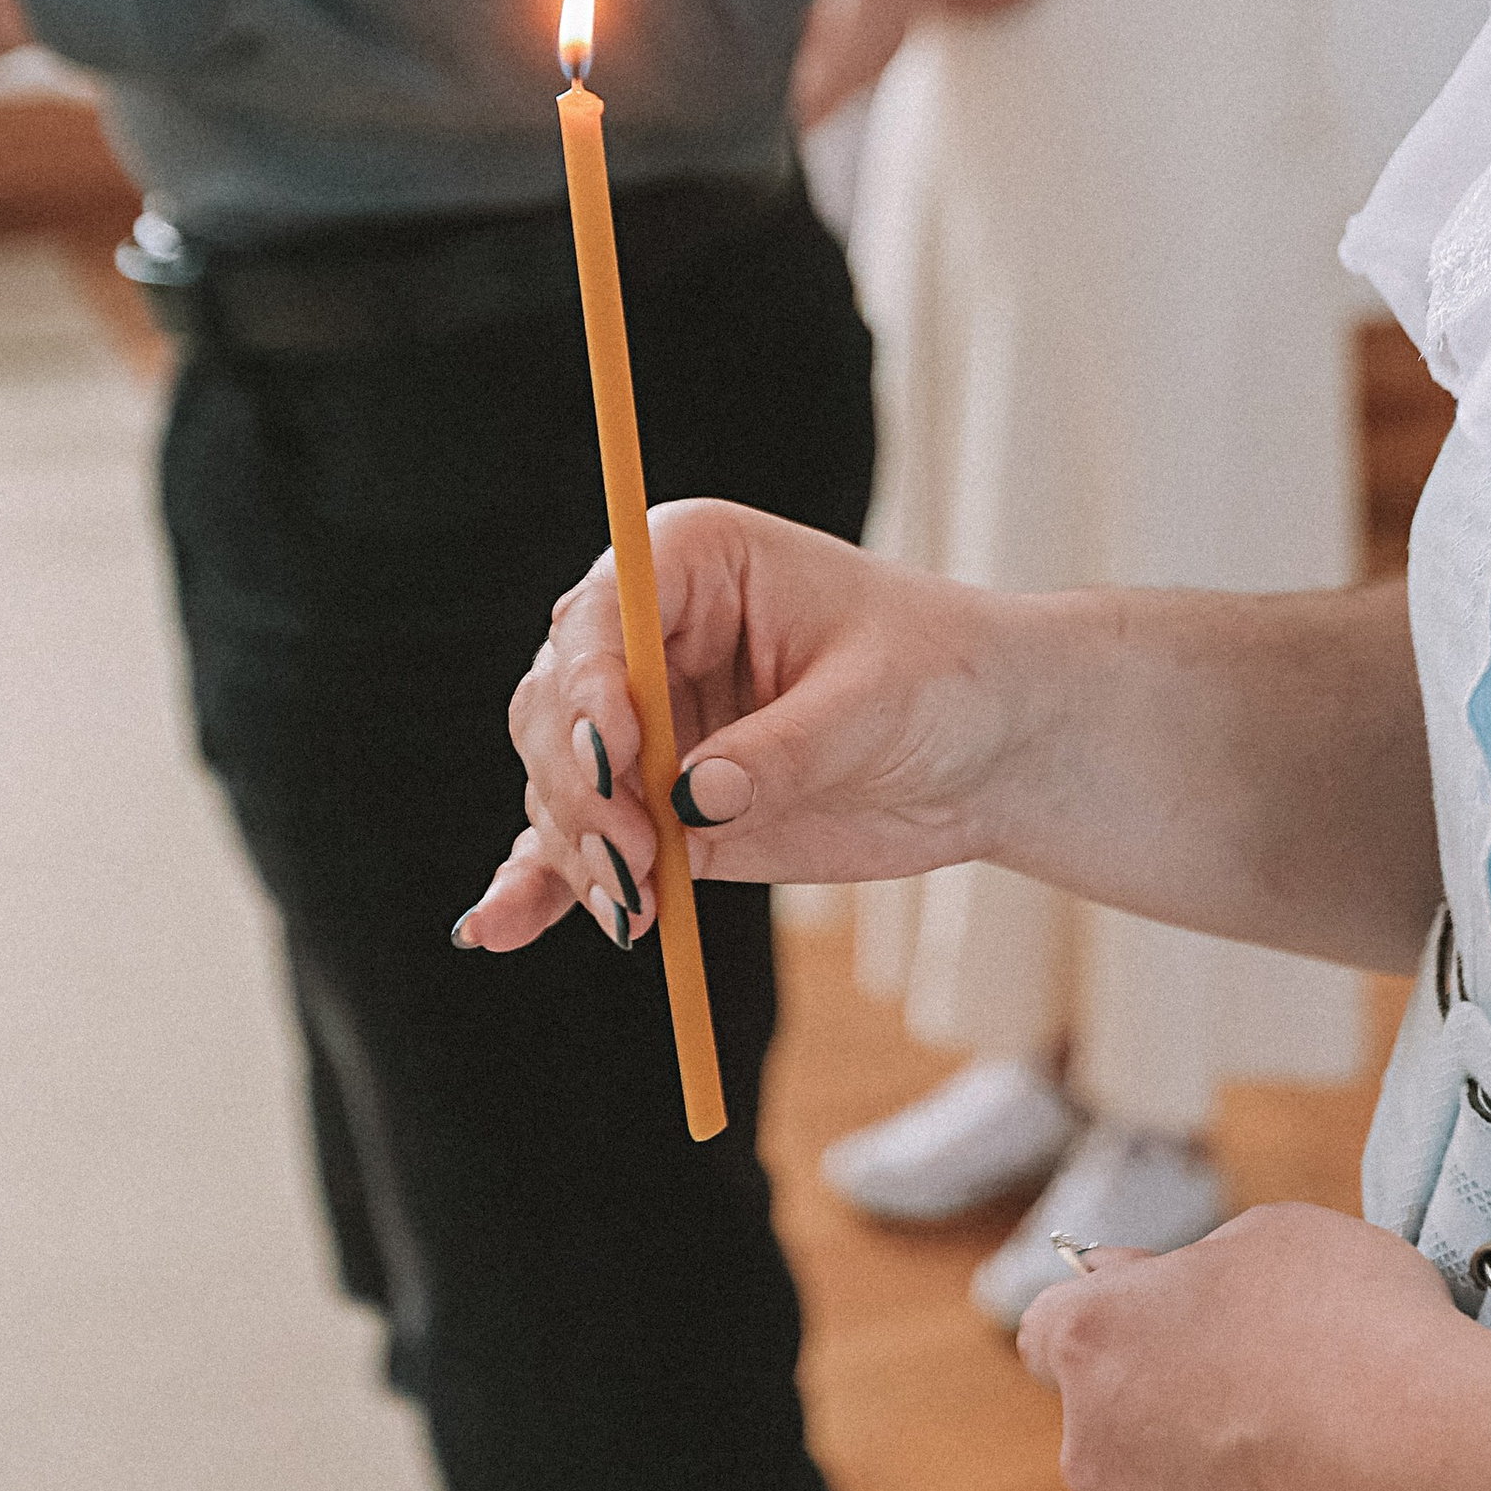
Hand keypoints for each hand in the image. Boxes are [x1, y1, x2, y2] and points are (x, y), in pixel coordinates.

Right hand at [455, 501, 1020, 951]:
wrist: (993, 745)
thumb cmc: (947, 680)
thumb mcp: (873, 705)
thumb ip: (780, 751)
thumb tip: (688, 800)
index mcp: (694, 563)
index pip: (599, 617)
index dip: (590, 689)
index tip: (613, 761)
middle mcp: (651, 637)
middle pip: (557, 707)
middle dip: (581, 790)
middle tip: (635, 863)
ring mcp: (649, 726)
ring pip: (560, 784)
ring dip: (579, 850)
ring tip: (634, 911)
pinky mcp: (660, 805)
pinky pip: (580, 843)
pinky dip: (541, 884)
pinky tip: (497, 927)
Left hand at [1017, 1203, 1470, 1490]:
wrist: (1439, 1490)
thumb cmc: (1366, 1336)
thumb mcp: (1281, 1238)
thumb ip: (1200, 1270)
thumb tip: (1166, 1296)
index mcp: (1100, 1344)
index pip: (1050, 1334)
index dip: (1114, 1332)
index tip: (1168, 1337)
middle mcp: (1094, 1461)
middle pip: (1118, 1441)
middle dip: (1182, 1429)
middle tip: (1288, 1415)